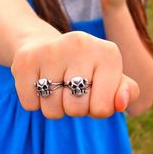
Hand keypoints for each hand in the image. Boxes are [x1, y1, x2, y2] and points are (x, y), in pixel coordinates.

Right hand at [11, 31, 138, 118]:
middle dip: (74, 108)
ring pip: (52, 109)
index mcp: (108, 52)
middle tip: (71, 89)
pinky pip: (30, 104)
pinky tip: (39, 80)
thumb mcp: (111, 77)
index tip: (92, 92)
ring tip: (55, 83)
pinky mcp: (26, 58)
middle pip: (76, 108)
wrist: (48, 45)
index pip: (104, 108)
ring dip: (53, 106)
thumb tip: (121, 103)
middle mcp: (81, 44)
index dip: (96, 108)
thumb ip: (126, 91)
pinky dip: (33, 102)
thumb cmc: (85, 68)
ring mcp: (51, 49)